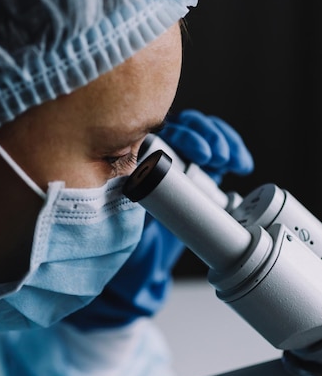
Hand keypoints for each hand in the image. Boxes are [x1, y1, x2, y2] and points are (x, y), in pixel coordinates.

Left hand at [65, 110, 253, 330]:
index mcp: (143, 153)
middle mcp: (165, 149)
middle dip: (208, 136)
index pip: (165, 131)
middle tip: (218, 157)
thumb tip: (137, 185)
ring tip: (233, 162)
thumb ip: (138, 198)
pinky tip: (242, 164)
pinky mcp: (204, 168)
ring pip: (206, 133)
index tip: (200, 154)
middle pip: (188, 126)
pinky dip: (234, 152)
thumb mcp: (134, 211)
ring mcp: (186, 157)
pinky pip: (221, 150)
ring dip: (224, 141)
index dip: (185, 137)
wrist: (149, 250)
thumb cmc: (134, 227)